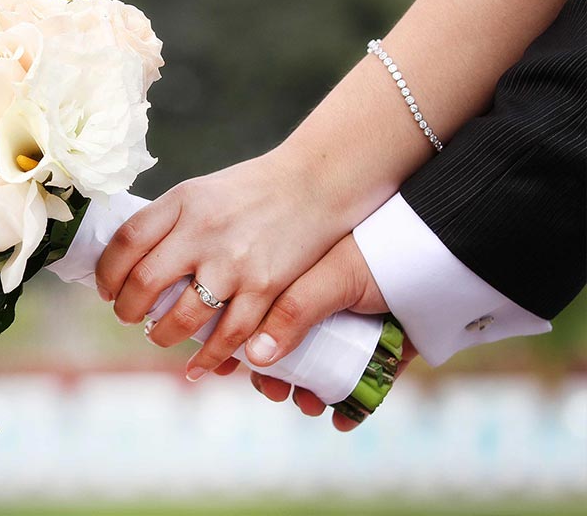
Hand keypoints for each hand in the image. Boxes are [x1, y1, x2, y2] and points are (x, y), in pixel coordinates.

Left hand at [95, 147, 350, 380]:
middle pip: (144, 282)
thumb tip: (127, 261)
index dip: (107, 273)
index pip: (126, 242)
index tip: (106, 289)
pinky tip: (196, 368)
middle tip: (127, 316)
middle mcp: (203, 231)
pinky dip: (209, 359)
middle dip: (127, 310)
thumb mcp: (200, 191)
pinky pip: (229, 335)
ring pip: (180, 317)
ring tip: (157, 335)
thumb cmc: (250, 190)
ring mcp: (233, 262)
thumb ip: (168, 222)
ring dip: (161, 335)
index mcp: (182, 201)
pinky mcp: (264, 287)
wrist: (314, 183)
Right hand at [238, 233, 416, 430]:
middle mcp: (327, 307)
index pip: (263, 317)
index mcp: (305, 282)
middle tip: (276, 394)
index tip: (233, 370)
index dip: (246, 344)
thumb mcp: (329, 279)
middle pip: (291, 349)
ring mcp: (357, 331)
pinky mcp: (387, 352)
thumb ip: (292, 313)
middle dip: (279, 377)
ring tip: (309, 407)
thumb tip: (255, 359)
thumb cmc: (380, 259)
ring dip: (311, 395)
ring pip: (324, 371)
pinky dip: (353, 407)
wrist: (448, 261)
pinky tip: (343, 422)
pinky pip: (365, 385)